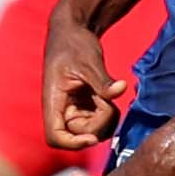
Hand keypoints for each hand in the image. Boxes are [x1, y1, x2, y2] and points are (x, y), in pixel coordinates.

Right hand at [46, 32, 125, 154]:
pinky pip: (100, 121)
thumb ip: (103, 81)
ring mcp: (74, 110)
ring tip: (106, 93)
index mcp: (54, 101)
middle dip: (99, 123)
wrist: (73, 32)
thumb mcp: (89, 61)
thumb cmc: (74, 44)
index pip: (55, 137)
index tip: (93, 137)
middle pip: (79, 135)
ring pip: (93, 131)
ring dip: (106, 118)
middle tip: (106, 99)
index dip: (73, 143)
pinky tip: (110, 95)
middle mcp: (61, 110)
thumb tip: (121, 89)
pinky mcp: (86, 107)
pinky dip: (110, 114)